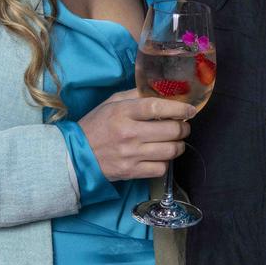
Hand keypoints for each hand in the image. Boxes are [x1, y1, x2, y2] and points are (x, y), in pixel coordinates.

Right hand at [78, 89, 194, 181]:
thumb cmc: (96, 125)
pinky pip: (160, 168)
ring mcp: (130, 155)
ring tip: (176, 141)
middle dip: (183, 128)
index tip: (190, 110)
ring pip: (169, 151)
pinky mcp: (131, 172)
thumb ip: (135, 95)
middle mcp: (128, 133)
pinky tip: (162, 155)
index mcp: (122, 112)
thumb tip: (161, 92)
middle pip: (170, 130)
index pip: (157, 107)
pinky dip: (166, 162)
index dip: (178, 108)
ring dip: (179, 145)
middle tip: (183, 125)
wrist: (75, 155)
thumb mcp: (111, 103)